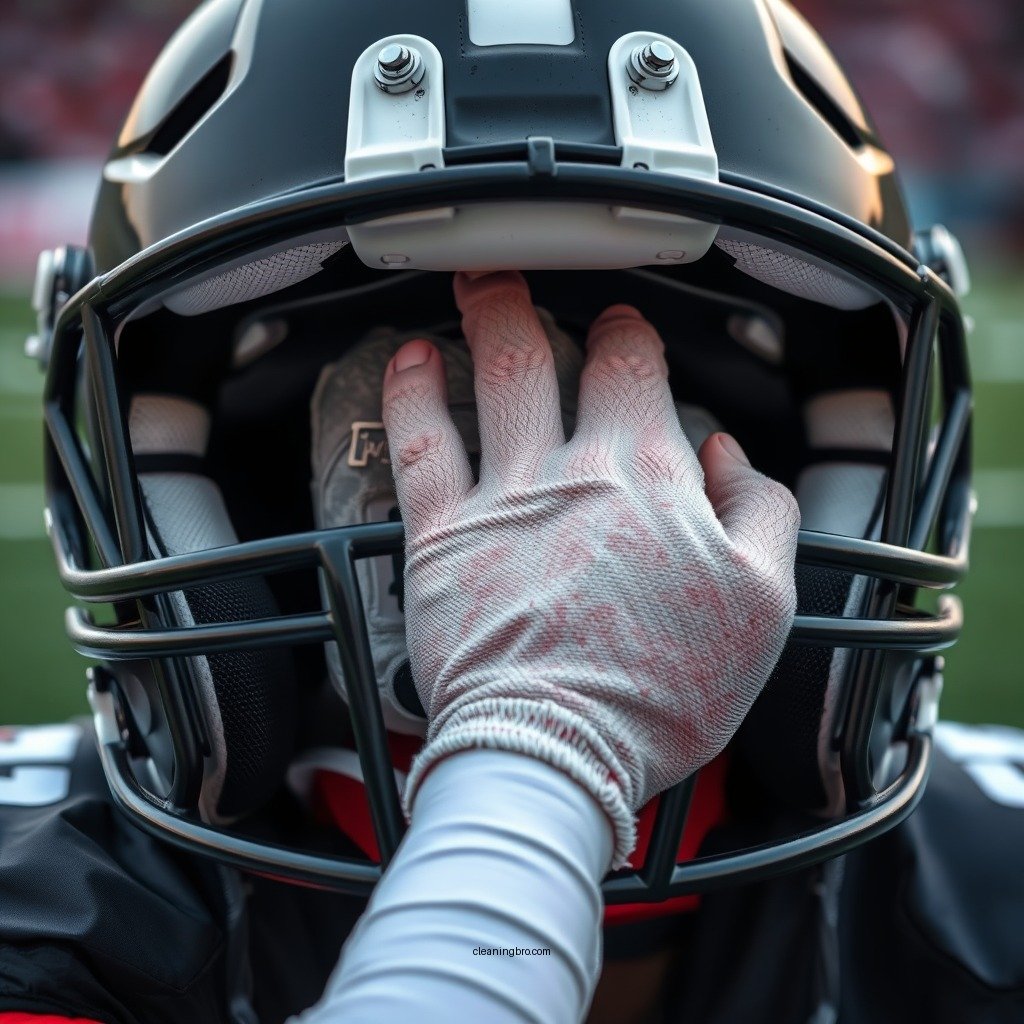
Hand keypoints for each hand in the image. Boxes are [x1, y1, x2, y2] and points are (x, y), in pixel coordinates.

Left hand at [381, 271, 799, 864]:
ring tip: (476, 282)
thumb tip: (726, 452)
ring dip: (485, 315)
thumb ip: (759, 510)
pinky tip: (409, 358)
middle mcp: (574, 469)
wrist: (557, 748)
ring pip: (492, 374)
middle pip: (562, 356)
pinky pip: (418, 442)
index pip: (639, 371)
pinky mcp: (440, 534)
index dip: (633, 337)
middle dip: (554, 302)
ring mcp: (502, 496)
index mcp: (651, 476)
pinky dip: (410, 390)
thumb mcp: (763, 604)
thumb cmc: (658, 691)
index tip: (628, 333)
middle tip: (543, 277)